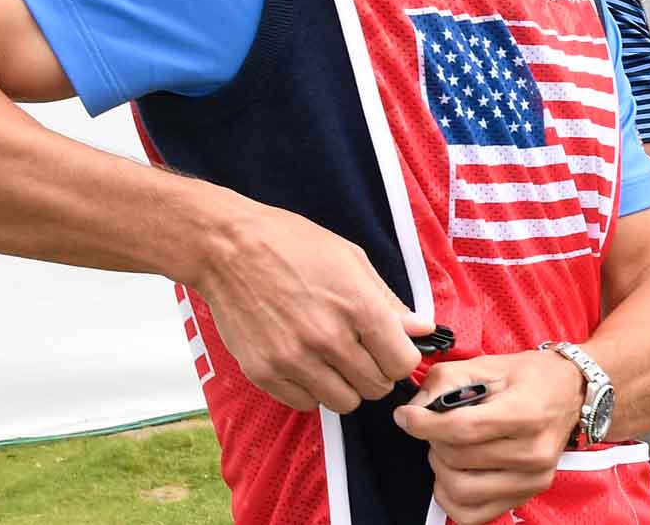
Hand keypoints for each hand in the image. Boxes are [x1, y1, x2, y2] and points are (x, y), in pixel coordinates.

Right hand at [197, 202, 434, 412]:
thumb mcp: (351, 260)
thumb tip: (421, 328)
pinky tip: (306, 364)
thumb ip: (388, 301)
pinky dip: (311, 391)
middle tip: (362, 353)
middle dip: (376, 373)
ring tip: (333, 359)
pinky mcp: (264, 373)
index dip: (402, 357)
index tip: (392, 349)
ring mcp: (294, 360)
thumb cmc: (292, 244)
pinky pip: (305, 404)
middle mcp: (328, 339)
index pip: (402, 363)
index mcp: (358, 308)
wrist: (228, 248)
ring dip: (345, 386)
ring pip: (343, 403)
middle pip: (376, 388)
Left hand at [394, 350, 584, 524]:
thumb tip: (414, 411)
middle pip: (458, 458)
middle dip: (434, 441)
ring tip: (448, 449)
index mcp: (526, 412)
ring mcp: (532, 478)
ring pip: (461, 490)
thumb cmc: (530, 376)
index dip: (424, 424)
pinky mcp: (527, 495)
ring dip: (441, 469)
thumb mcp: (487, 364)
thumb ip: (445, 382)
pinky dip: (451, 499)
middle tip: (437, 426)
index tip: (406, 417)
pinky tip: (454, 475)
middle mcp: (533, 451)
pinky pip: (472, 515)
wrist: (571, 391)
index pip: (463, 429)